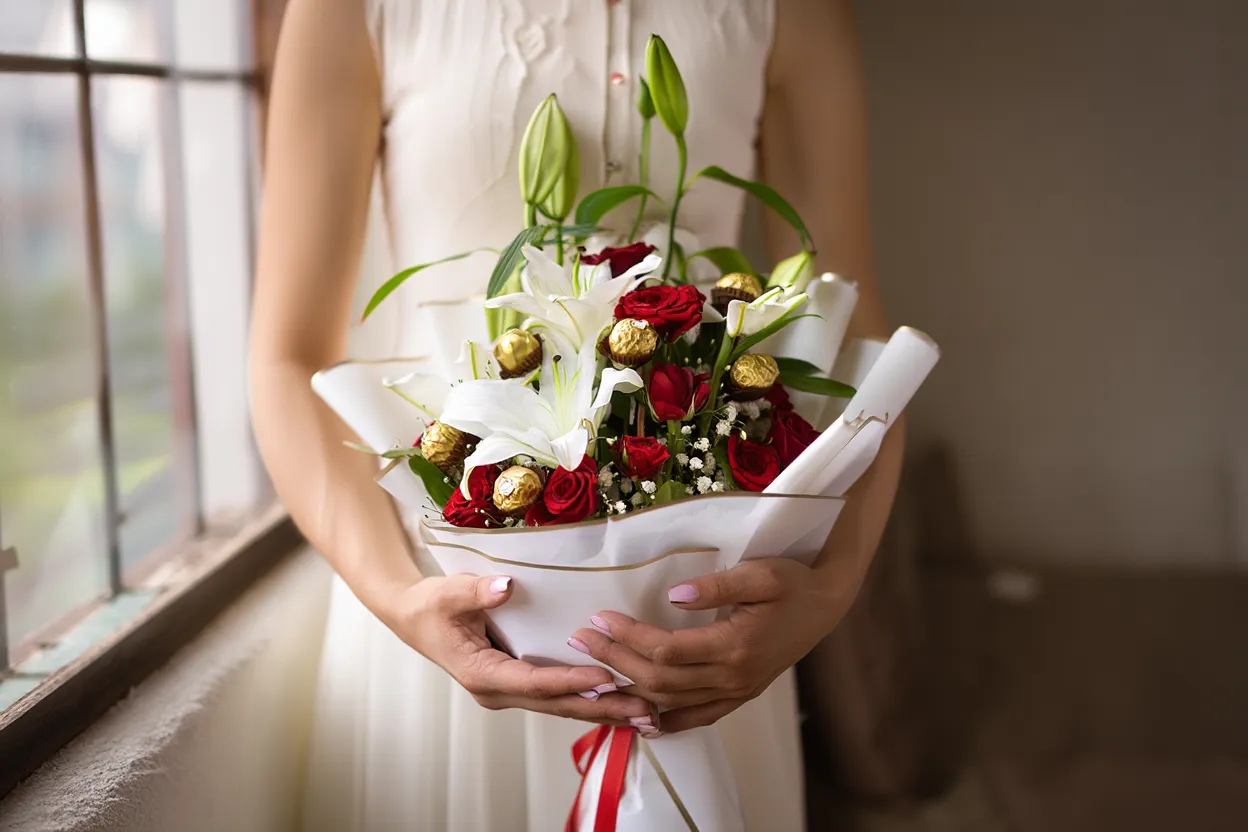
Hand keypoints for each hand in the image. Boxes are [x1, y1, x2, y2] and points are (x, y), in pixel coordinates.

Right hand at [385, 574, 654, 727]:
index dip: (572, 682)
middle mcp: (499, 692)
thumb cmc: (431, 606)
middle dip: (603, 707)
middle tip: (645, 708)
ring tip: (648, 715)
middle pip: (558, 704)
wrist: (414, 618)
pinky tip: (622, 704)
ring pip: (563, 707)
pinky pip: (559, 698)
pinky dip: (591, 702)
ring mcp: (510, 692)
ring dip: (605, 711)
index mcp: (482, 674)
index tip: (607, 679)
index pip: (536, 682)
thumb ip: (478, 591)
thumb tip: (506, 586)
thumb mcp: (449, 593)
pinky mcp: (519, 686)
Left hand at [568, 558, 854, 733]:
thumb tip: (675, 596)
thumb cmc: (792, 582)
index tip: (600, 617)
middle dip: (616, 660)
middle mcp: (733, 677)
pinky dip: (666, 723)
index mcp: (736, 645)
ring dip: (629, 689)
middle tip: (582, 638)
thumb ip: (718, 585)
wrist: (826, 605)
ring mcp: (736, 691)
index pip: (667, 650)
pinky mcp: (739, 695)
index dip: (629, 637)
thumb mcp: (760, 573)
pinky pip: (697, 717)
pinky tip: (640, 720)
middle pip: (661, 680)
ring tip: (594, 671)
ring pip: (672, 702)